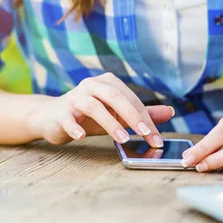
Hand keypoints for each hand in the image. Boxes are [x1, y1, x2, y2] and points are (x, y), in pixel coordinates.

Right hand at [36, 73, 173, 146]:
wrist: (51, 117)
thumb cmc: (87, 116)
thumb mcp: (117, 115)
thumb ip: (141, 114)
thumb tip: (171, 112)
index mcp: (107, 83)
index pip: (131, 100)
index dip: (146, 119)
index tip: (156, 138)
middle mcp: (91, 85)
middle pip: (115, 97)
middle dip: (133, 116)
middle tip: (146, 134)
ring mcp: (74, 98)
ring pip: (94, 106)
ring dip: (110, 123)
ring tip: (122, 139)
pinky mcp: (60, 112)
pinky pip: (68, 118)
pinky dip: (75, 127)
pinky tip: (82, 136)